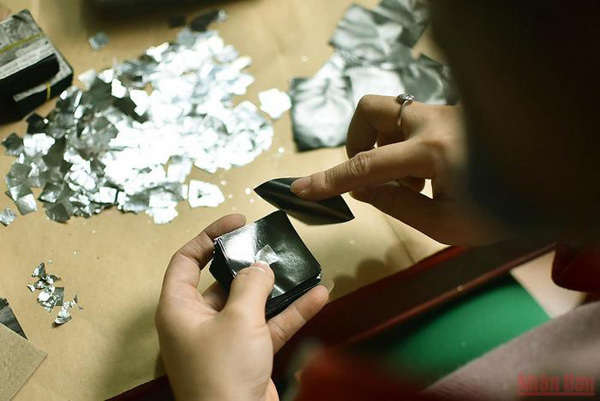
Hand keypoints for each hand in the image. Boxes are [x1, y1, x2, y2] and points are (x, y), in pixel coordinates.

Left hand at [155, 214, 328, 400]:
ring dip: (276, 288)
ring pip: (250, 303)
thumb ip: (250, 285)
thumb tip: (259, 267)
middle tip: (270, 245)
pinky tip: (317, 295)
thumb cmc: (223, 373)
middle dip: (248, 262)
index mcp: (180, 308)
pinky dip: (291, 311)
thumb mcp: (237, 319)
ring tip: (297, 266)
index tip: (236, 221)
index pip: (186, 261)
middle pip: (222, 280)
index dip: (208, 237)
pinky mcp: (248, 354)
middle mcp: (199, 321)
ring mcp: (225, 338)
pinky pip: (270, 325)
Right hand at [291, 95, 506, 245]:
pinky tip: (426, 176)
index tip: (300, 188)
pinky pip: (411, 123)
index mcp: (433, 153)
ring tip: (409, 185)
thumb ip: (396, 206)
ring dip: (384, 147)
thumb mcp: (445, 225)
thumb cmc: (503, 211)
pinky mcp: (451, 115)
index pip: (366, 166)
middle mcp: (433, 122)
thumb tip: (361, 190)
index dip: (329, 180)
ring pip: (391, 115)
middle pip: (371, 108)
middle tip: (370, 174)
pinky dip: (404, 147)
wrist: (551, 181)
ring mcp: (444, 113)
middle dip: (356, 140)